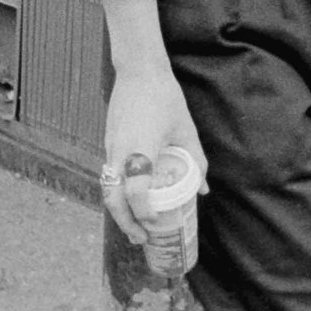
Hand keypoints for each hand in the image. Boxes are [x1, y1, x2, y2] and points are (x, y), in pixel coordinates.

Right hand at [101, 65, 203, 245]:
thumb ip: (196, 161)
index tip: (154, 222)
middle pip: (114, 197)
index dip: (143, 211)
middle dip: (126, 222)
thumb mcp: (185, 130)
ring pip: (108, 189)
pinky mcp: (107, 143)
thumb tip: (203, 189)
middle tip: (141, 238)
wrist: (138, 71)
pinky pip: (108, 176)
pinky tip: (130, 201)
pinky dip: (117, 194)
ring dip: (119, 211)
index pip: (135, 189)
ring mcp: (110, 148)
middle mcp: (120, 152)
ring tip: (135, 227)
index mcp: (140, 149)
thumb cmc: (165, 98)